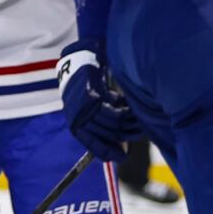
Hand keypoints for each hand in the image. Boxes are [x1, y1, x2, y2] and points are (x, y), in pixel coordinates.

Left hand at [58, 44, 141, 161]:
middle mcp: (76, 116)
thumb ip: (102, 118)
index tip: (122, 157)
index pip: (91, 144)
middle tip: (137, 129)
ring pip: (110, 124)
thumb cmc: (90, 81)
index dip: (107, 151)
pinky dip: (122, 110)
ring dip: (126, 121)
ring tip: (134, 115)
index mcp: (75, 121)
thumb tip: (119, 137)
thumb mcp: (93, 103)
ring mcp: (81, 106)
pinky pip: (110, 111)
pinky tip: (126, 105)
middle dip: (123, 134)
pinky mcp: (89, 96)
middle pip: (105, 135)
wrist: (83, 56)